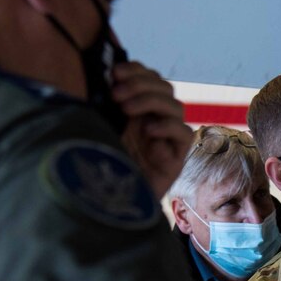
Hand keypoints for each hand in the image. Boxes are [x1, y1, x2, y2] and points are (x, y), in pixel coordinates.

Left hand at [112, 60, 191, 197]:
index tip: (114, 73)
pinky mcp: (175, 159)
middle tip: (117, 95)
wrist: (108, 209)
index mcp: (136, 111)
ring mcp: (166, 140)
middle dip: (140, 85)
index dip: (136, 71)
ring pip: (175, 106)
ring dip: (151, 101)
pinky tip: (148, 132)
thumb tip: (101, 76)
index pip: (147, 78)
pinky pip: (183, 134)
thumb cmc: (99, 171)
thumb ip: (102, 107)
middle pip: (163, 88)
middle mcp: (153, 122)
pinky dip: (167, 127)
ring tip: (126, 111)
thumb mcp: (96, 130)